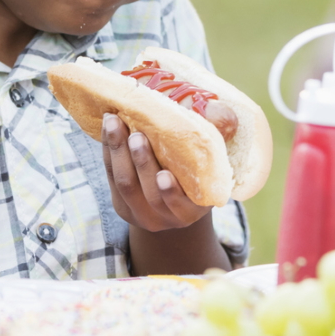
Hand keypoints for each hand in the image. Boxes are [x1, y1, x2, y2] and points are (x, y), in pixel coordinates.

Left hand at [100, 113, 209, 232]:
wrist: (179, 194)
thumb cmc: (200, 168)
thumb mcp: (213, 158)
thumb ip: (219, 137)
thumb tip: (227, 118)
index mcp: (194, 210)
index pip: (179, 204)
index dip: (170, 192)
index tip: (164, 174)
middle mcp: (167, 218)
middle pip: (148, 192)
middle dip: (141, 162)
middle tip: (136, 134)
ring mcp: (141, 214)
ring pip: (125, 184)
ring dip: (118, 152)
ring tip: (115, 123)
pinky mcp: (122, 206)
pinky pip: (110, 178)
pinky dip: (108, 152)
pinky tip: (108, 129)